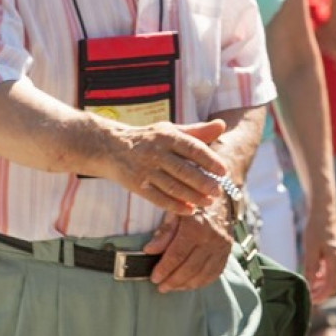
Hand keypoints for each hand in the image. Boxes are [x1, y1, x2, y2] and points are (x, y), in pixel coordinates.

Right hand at [107, 120, 227, 215]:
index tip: (223, 171)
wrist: (112, 147)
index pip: (192, 148)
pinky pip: (159, 199)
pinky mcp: (137, 185)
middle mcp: (156, 152)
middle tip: (218, 191)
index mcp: (167, 136)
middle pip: (184, 170)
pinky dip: (176, 206)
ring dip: (193, 197)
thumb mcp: (171, 131)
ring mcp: (146, 170)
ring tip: (208, 202)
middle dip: (203, 183)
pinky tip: (189, 210)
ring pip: (173, 187)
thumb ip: (197, 131)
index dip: (209, 160)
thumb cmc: (150, 139)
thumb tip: (222, 124)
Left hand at [143, 199, 232, 292]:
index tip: (153, 278)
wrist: (219, 196)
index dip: (164, 269)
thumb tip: (149, 251)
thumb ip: (164, 231)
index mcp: (196, 227)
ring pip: (202, 274)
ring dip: (185, 285)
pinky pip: (214, 273)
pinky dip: (201, 282)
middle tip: (160, 287)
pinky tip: (188, 284)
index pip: (177, 255)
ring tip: (172, 287)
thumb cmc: (192, 203)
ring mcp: (222, 247)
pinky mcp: (228, 252)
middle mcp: (211, 238)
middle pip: (189, 268)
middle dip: (173, 281)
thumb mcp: (175, 211)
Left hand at [300, 203, 335, 303]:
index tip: (310, 301)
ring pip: (332, 278)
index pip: (331, 286)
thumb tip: (310, 286)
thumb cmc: (316, 229)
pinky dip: (323, 276)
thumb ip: (311, 268)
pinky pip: (331, 270)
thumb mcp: (310, 249)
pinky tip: (314, 275)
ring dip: (321, 285)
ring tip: (309, 288)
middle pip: (333, 284)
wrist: (324, 212)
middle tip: (308, 297)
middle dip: (321, 293)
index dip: (321, 295)